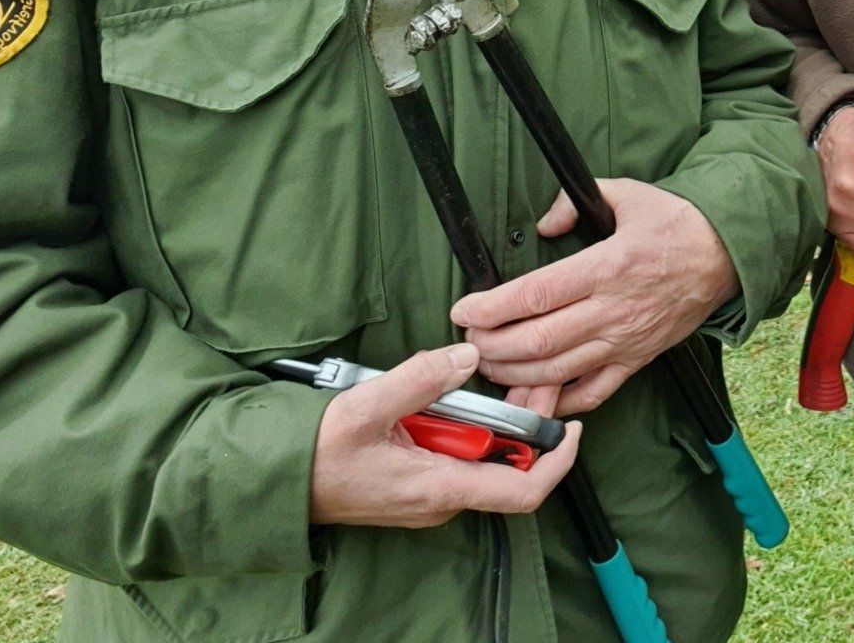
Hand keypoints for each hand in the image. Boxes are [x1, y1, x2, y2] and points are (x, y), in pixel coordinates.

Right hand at [307, 344, 579, 527]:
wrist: (280, 482)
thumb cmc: (316, 454)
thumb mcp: (366, 406)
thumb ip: (419, 379)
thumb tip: (465, 356)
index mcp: (440, 487)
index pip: (522, 491)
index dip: (558, 462)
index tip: (574, 428)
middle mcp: (443, 498)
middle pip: (510, 465)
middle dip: (530, 419)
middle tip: (535, 372)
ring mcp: (433, 492)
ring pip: (486, 457)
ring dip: (500, 418)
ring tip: (504, 373)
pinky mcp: (422, 482)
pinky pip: (463, 455)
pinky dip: (475, 425)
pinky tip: (466, 392)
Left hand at [451, 178, 737, 413]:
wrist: (726, 255)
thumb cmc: (677, 224)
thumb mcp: (628, 193)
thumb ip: (576, 204)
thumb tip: (544, 222)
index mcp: (607, 266)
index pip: (536, 294)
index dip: (492, 307)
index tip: (465, 310)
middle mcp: (612, 309)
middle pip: (537, 340)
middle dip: (492, 346)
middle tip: (468, 340)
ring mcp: (625, 340)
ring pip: (557, 371)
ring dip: (514, 374)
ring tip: (488, 365)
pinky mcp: (636, 359)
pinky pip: (593, 392)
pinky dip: (560, 400)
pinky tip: (535, 395)